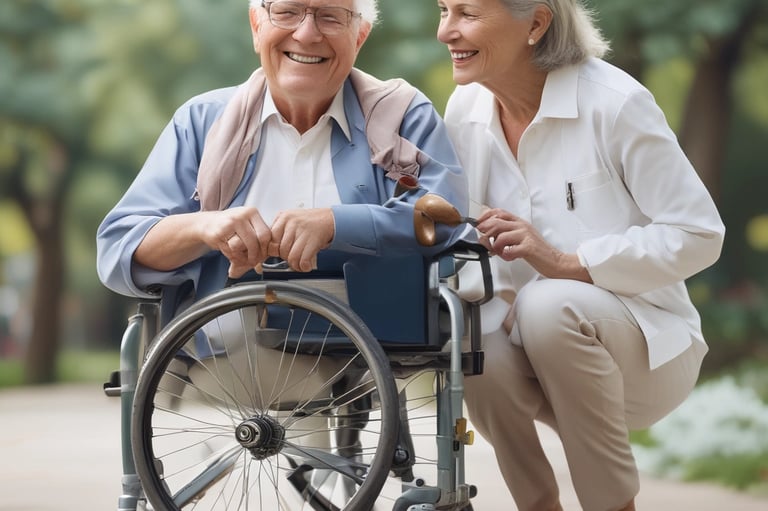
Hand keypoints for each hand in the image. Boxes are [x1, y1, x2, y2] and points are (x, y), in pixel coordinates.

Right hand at [199, 207, 271, 277]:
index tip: (262, 255)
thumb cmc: (229, 226)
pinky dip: (232, 256)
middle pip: (257, 240)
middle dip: (255, 255)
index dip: (265, 248)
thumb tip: (266, 256)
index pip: (266, 233)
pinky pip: (231, 249)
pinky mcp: (220, 231)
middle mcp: (242, 215)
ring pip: (244, 246)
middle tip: (252, 261)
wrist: (206, 223)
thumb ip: (257, 238)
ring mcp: (231, 222)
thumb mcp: (246, 227)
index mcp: (252, 212)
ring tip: (240, 258)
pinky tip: (230, 252)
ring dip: (243, 257)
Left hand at [270, 208, 334, 271]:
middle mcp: (292, 223)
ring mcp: (303, 231)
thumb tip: (269, 248)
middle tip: (291, 258)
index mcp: (284, 217)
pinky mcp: (313, 240)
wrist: (330, 219)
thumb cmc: (311, 221)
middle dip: (286, 258)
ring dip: (295, 265)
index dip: (273, 251)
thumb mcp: (291, 218)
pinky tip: (305, 265)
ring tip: (298, 264)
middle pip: (281, 250)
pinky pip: (303, 260)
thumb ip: (280, 229)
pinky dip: (303, 267)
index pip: (270, 239)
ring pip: (291, 256)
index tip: (276, 255)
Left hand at [475, 208, 589, 281]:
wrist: (555, 261)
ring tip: (499, 253)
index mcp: (519, 222)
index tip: (478, 225)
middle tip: (485, 242)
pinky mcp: (529, 248)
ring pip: (501, 236)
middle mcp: (522, 226)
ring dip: (495, 247)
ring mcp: (526, 236)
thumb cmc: (537, 251)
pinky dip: (505, 255)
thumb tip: (486, 236)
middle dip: (486, 233)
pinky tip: (509, 257)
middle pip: (496, 223)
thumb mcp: (520, 238)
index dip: (485, 217)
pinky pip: (510, 250)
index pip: (498, 212)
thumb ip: (505, 234)